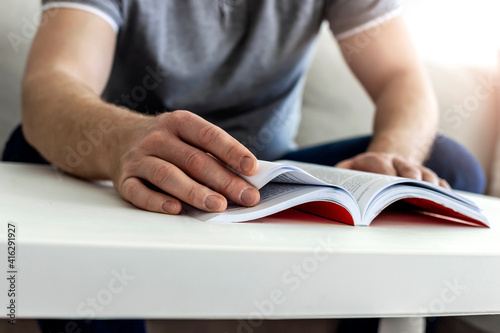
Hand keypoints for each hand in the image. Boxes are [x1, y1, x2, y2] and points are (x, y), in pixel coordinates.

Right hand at [110, 110, 259, 213]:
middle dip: (224, 180)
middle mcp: (157, 138)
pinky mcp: (124, 179)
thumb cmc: (166, 142)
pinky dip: (157, 202)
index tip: (252, 169)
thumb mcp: (186, 134)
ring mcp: (139, 158)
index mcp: (179, 122)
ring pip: (168, 175)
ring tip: (218, 206)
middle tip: (246, 197)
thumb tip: (246, 177)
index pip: (209, 136)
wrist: (115, 137)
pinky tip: (176, 209)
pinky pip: (139, 192)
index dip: (232, 152)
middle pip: (194, 160)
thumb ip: (212, 152)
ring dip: (195, 192)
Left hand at [335, 152, 450, 188]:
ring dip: (429, 187)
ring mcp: (415, 168)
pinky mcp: (427, 176)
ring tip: (431, 198)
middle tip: (413, 196)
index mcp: (377, 160)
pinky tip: (444, 200)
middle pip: (409, 172)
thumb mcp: (347, 167)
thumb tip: (332, 188)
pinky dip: (443, 191)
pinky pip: (440, 183)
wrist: (387, 153)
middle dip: (411, 183)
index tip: (388, 189)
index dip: (387, 179)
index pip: (383, 168)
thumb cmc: (364, 168)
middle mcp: (398, 162)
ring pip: (427, 176)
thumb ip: (339, 173)